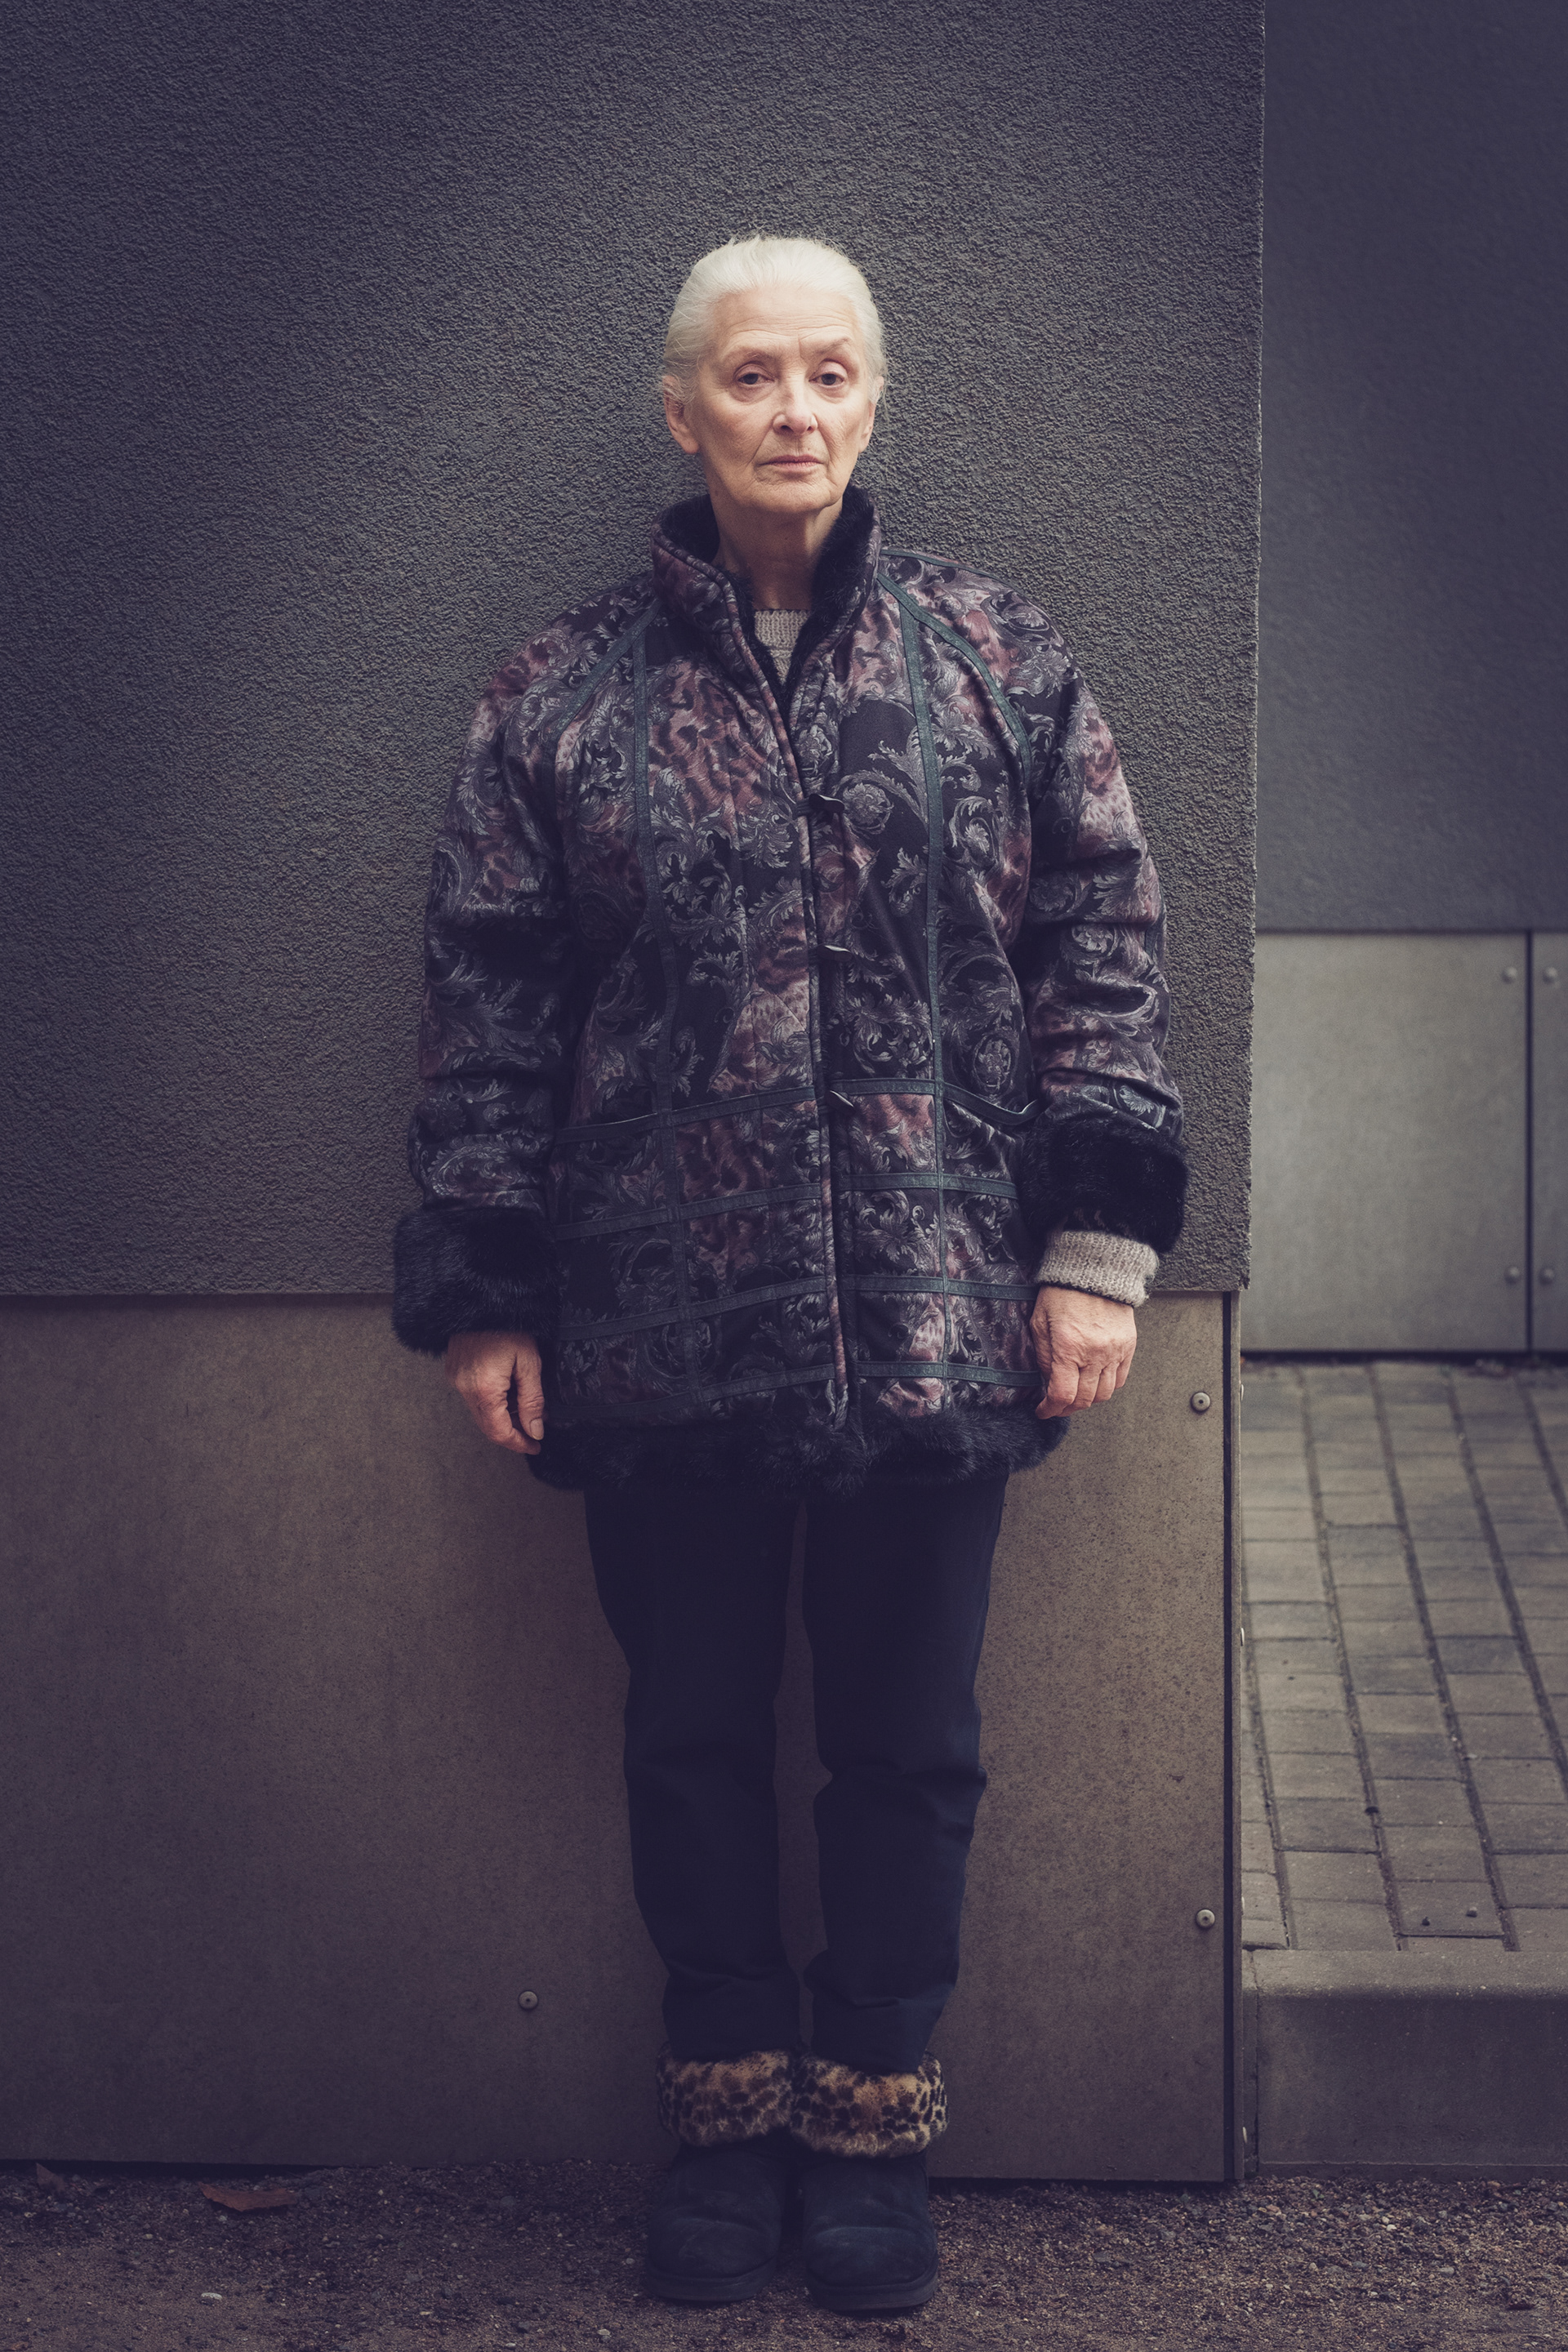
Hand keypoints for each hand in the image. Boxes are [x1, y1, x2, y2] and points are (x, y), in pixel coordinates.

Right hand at [445, 1331, 545, 1454]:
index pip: (499, 1431)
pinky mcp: (453, 1372)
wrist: (482, 1300)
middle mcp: (464, 1388)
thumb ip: (533, 1400)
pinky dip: (492, 1401)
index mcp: (484, 1389)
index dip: (518, 1443)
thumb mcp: (530, 1363)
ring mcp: (456, 1380)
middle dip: (513, 1432)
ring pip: (480, 1412)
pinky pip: (473, 1397)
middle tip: (535, 1430)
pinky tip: (510, 1393)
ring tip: (527, 1408)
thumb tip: (535, 1430)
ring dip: (503, 1416)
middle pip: (488, 1425)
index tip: (535, 1445)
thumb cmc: (509, 1326)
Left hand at [1031, 1287, 1136, 1418]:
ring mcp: (1115, 1351)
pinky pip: (1120, 1380)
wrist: (1094, 1269)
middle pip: (1084, 1400)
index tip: (1043, 1411)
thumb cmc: (1063, 1292)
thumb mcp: (1040, 1322)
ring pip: (1104, 1394)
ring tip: (1076, 1395)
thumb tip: (1047, 1383)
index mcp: (1069, 1347)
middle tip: (1057, 1406)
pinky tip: (1095, 1383)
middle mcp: (1095, 1353)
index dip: (1050, 1410)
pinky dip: (1107, 1388)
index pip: (1062, 1395)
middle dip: (1067, 1409)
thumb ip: (1044, 1356)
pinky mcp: (1128, 1346)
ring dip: (1088, 1401)